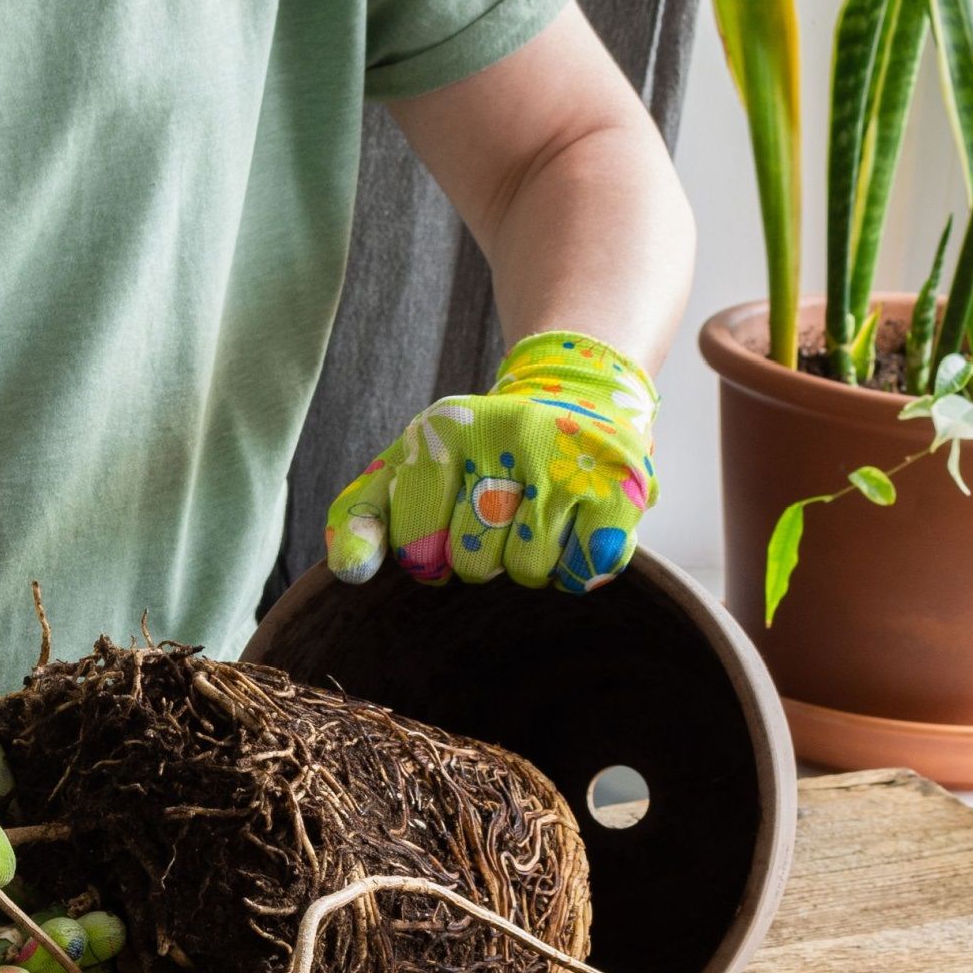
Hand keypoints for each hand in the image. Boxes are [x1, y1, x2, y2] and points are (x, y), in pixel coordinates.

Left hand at [325, 330, 656, 593]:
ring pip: (527, 569)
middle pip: (472, 563)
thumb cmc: (473, 453)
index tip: (442, 528)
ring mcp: (571, 459)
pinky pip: (580, 572)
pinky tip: (569, 531)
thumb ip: (359, 517)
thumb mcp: (404, 468)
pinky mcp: (622, 488)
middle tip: (495, 519)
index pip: (415, 546)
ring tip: (532, 520)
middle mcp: (511, 434)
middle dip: (477, 559)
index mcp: (447, 428)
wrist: (575, 399)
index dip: (427, 557)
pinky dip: (571, 570)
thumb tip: (350, 573)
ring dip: (525, 565)